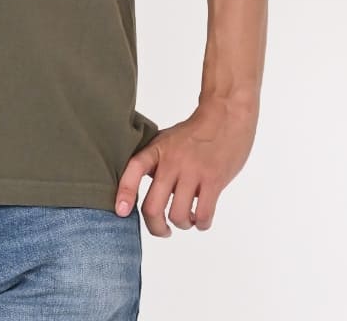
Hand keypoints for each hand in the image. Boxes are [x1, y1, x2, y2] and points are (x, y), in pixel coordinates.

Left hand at [113, 100, 257, 236]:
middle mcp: (172, 162)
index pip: (134, 170)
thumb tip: (140, 189)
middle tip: (163, 230)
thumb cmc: (195, 131)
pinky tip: (201, 218)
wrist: (226, 115)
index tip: (121, 212)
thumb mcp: (167, 140)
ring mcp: (193, 172)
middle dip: (156, 227)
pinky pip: (202, 215)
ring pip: (178, 215)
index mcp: (158, 150)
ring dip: (182, 225)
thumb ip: (155, 162)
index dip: (124, 193)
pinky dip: (200, 224)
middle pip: (153, 206)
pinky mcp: (214, 181)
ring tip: (186, 219)